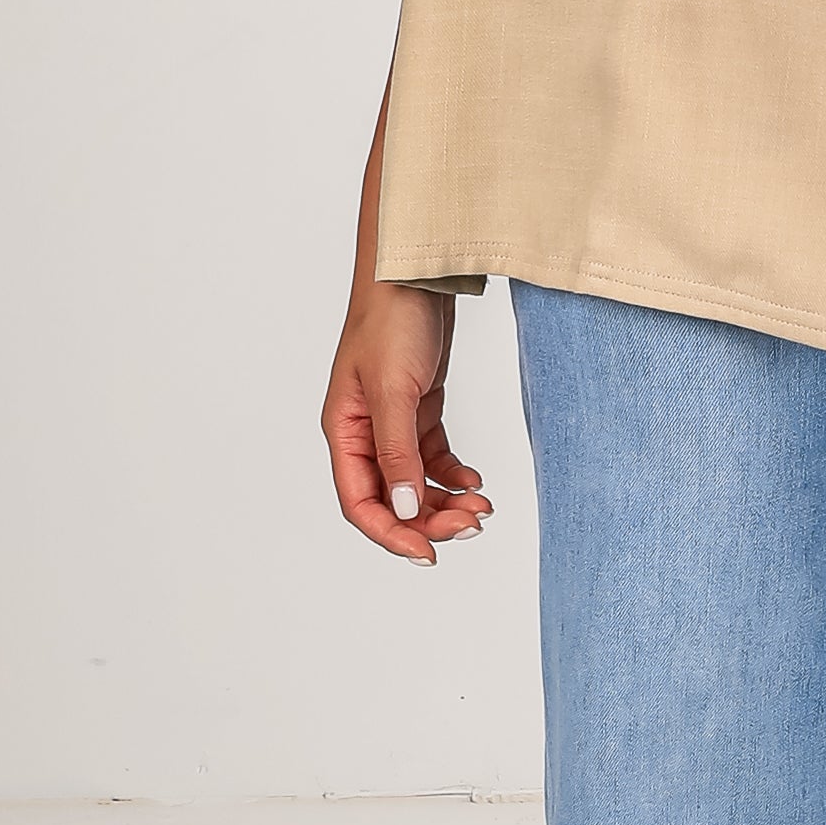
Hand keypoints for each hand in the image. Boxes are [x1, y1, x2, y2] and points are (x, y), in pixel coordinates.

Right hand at [321, 279, 490, 563]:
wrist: (416, 271)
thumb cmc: (392, 320)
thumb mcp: (394, 390)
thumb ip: (396, 453)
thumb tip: (402, 511)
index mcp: (343, 431)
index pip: (360, 503)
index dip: (392, 534)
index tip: (429, 553)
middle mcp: (364, 433)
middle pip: (392, 498)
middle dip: (431, 519)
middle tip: (473, 526)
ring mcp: (392, 421)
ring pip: (415, 482)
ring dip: (446, 501)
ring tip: (482, 507)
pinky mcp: (419, 407)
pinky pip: (433, 457)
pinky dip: (453, 475)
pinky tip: (475, 482)